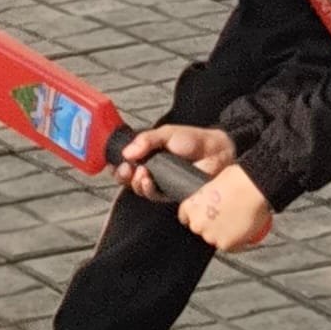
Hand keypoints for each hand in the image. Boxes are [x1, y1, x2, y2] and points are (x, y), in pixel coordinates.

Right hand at [114, 124, 234, 201]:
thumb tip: (126, 152)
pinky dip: (147, 189)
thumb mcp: (166, 133)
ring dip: (135, 182)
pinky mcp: (171, 194)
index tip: (115, 163)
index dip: (119, 164)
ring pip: (139, 188)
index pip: (128, 162)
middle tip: (127, 170)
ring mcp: (161, 183)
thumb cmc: (193, 139)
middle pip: (129, 178)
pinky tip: (148, 181)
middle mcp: (153, 169)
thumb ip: (146, 140)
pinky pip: (153, 196)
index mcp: (150, 154)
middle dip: (123, 175)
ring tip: (141, 173)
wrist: (215, 151)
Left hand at [177, 164, 271, 251]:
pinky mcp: (225, 244)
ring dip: (223, 233)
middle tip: (227, 214)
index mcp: (191, 206)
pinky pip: (229, 246)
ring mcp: (211, 236)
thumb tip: (212, 195)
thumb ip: (208, 193)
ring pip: (215, 238)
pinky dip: (235, 241)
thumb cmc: (237, 179)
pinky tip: (243, 229)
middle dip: (211, 224)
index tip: (205, 213)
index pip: (185, 217)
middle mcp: (197, 223)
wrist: (253, 187)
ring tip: (238, 221)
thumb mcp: (215, 180)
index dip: (198, 214)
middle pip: (200, 228)